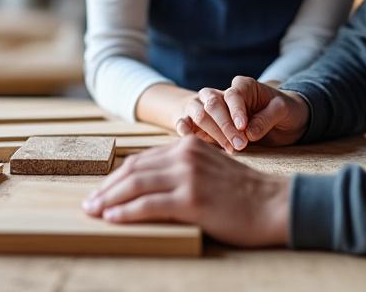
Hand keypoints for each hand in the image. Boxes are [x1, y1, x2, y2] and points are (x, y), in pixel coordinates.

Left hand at [82, 136, 291, 247]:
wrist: (275, 205)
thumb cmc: (245, 195)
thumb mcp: (211, 170)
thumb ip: (184, 171)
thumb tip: (153, 186)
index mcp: (188, 146)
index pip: (142, 160)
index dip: (118, 176)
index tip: (103, 191)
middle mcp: (184, 156)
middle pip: (133, 170)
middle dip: (107, 188)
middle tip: (90, 203)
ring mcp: (188, 176)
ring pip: (135, 186)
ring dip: (109, 200)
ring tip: (94, 212)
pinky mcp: (191, 199)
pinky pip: (149, 205)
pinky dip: (126, 212)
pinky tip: (113, 219)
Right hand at [176, 76, 310, 151]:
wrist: (273, 121)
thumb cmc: (279, 113)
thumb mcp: (283, 111)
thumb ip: (267, 118)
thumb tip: (249, 133)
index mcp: (243, 86)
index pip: (233, 94)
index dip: (236, 111)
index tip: (243, 127)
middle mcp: (221, 93)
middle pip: (213, 104)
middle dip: (225, 126)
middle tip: (240, 145)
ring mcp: (207, 107)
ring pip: (199, 113)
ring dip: (212, 132)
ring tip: (229, 150)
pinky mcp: (197, 123)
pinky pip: (185, 122)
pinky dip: (184, 128)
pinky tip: (186, 135)